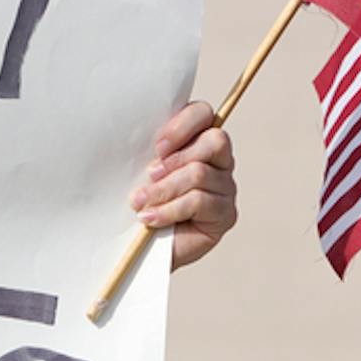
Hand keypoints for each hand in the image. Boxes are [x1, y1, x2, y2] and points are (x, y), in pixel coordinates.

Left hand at [130, 101, 237, 268]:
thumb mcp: (138, 170)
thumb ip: (146, 150)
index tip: (157, 146)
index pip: (203, 113)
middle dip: (177, 158)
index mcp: (197, 140)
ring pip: (199, 173)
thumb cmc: (140, 202)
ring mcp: (225, 187)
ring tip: (139, 203)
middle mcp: (219, 161)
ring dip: (163, 189)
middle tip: (150, 174)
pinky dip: (169, 210)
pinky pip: (199, 201)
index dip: (182, 125)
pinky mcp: (225, 214)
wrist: (140, 247)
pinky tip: (150, 219)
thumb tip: (135, 135)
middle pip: (214, 140)